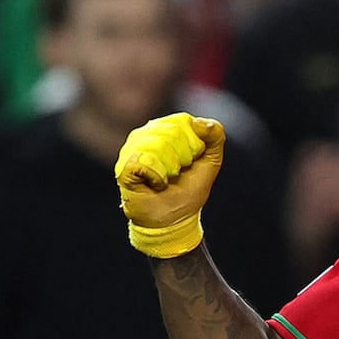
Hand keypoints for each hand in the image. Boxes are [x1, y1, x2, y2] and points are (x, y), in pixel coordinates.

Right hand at [115, 113, 225, 257]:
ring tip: (167, 178)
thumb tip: (199, 123)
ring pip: (158, 145)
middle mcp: (146, 133)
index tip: (192, 161)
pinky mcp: (123, 167)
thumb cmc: (190, 186)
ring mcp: (131, 149)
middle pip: (172, 133)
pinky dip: (158, 177)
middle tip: (178, 172)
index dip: (194, 145)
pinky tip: (157, 184)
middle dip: (184, 158)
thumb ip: (215, 135)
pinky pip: (144, 162)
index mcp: (166, 127)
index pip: (184, 121)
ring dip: (171, 169)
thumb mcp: (212, 159)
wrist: (175, 217)